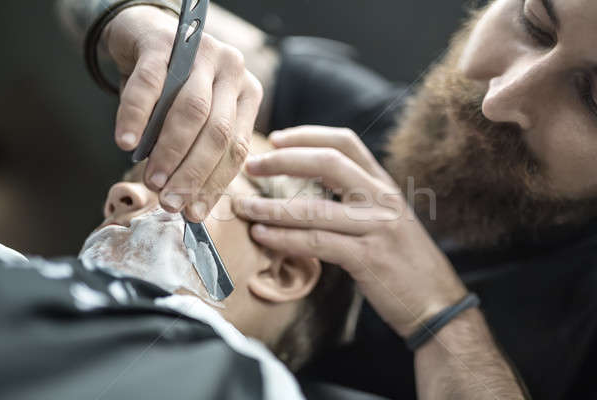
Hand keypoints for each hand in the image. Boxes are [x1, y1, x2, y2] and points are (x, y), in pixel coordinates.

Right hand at [101, 6, 262, 220]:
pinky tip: (126, 143)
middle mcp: (232, 71)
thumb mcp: (195, 119)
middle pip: (219, 132)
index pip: (237, 148)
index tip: (194, 213)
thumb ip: (197, 151)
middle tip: (170, 203)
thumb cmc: (172, 88)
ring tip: (153, 181)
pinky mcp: (164, 42)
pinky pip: (150, 85)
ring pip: (192, 111)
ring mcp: (201, 52)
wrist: (144, 35)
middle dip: (194, 174)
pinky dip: (136, 116)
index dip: (215, 184)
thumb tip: (187, 202)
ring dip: (171, 152)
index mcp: (247, 94)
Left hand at [232, 126, 467, 336]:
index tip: (275, 139)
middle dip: (283, 161)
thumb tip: (310, 188)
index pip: (345, 142)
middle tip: (251, 165)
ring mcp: (376, 227)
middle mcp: (381, 199)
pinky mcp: (367, 258)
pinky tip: (262, 236)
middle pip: (327, 162)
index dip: (307, 135)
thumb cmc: (404, 260)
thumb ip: (357, 198)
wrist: (437, 302)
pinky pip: (316, 243)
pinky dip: (283, 239)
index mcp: (384, 184)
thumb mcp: (387, 217)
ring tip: (243, 207)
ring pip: (313, 208)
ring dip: (271, 206)